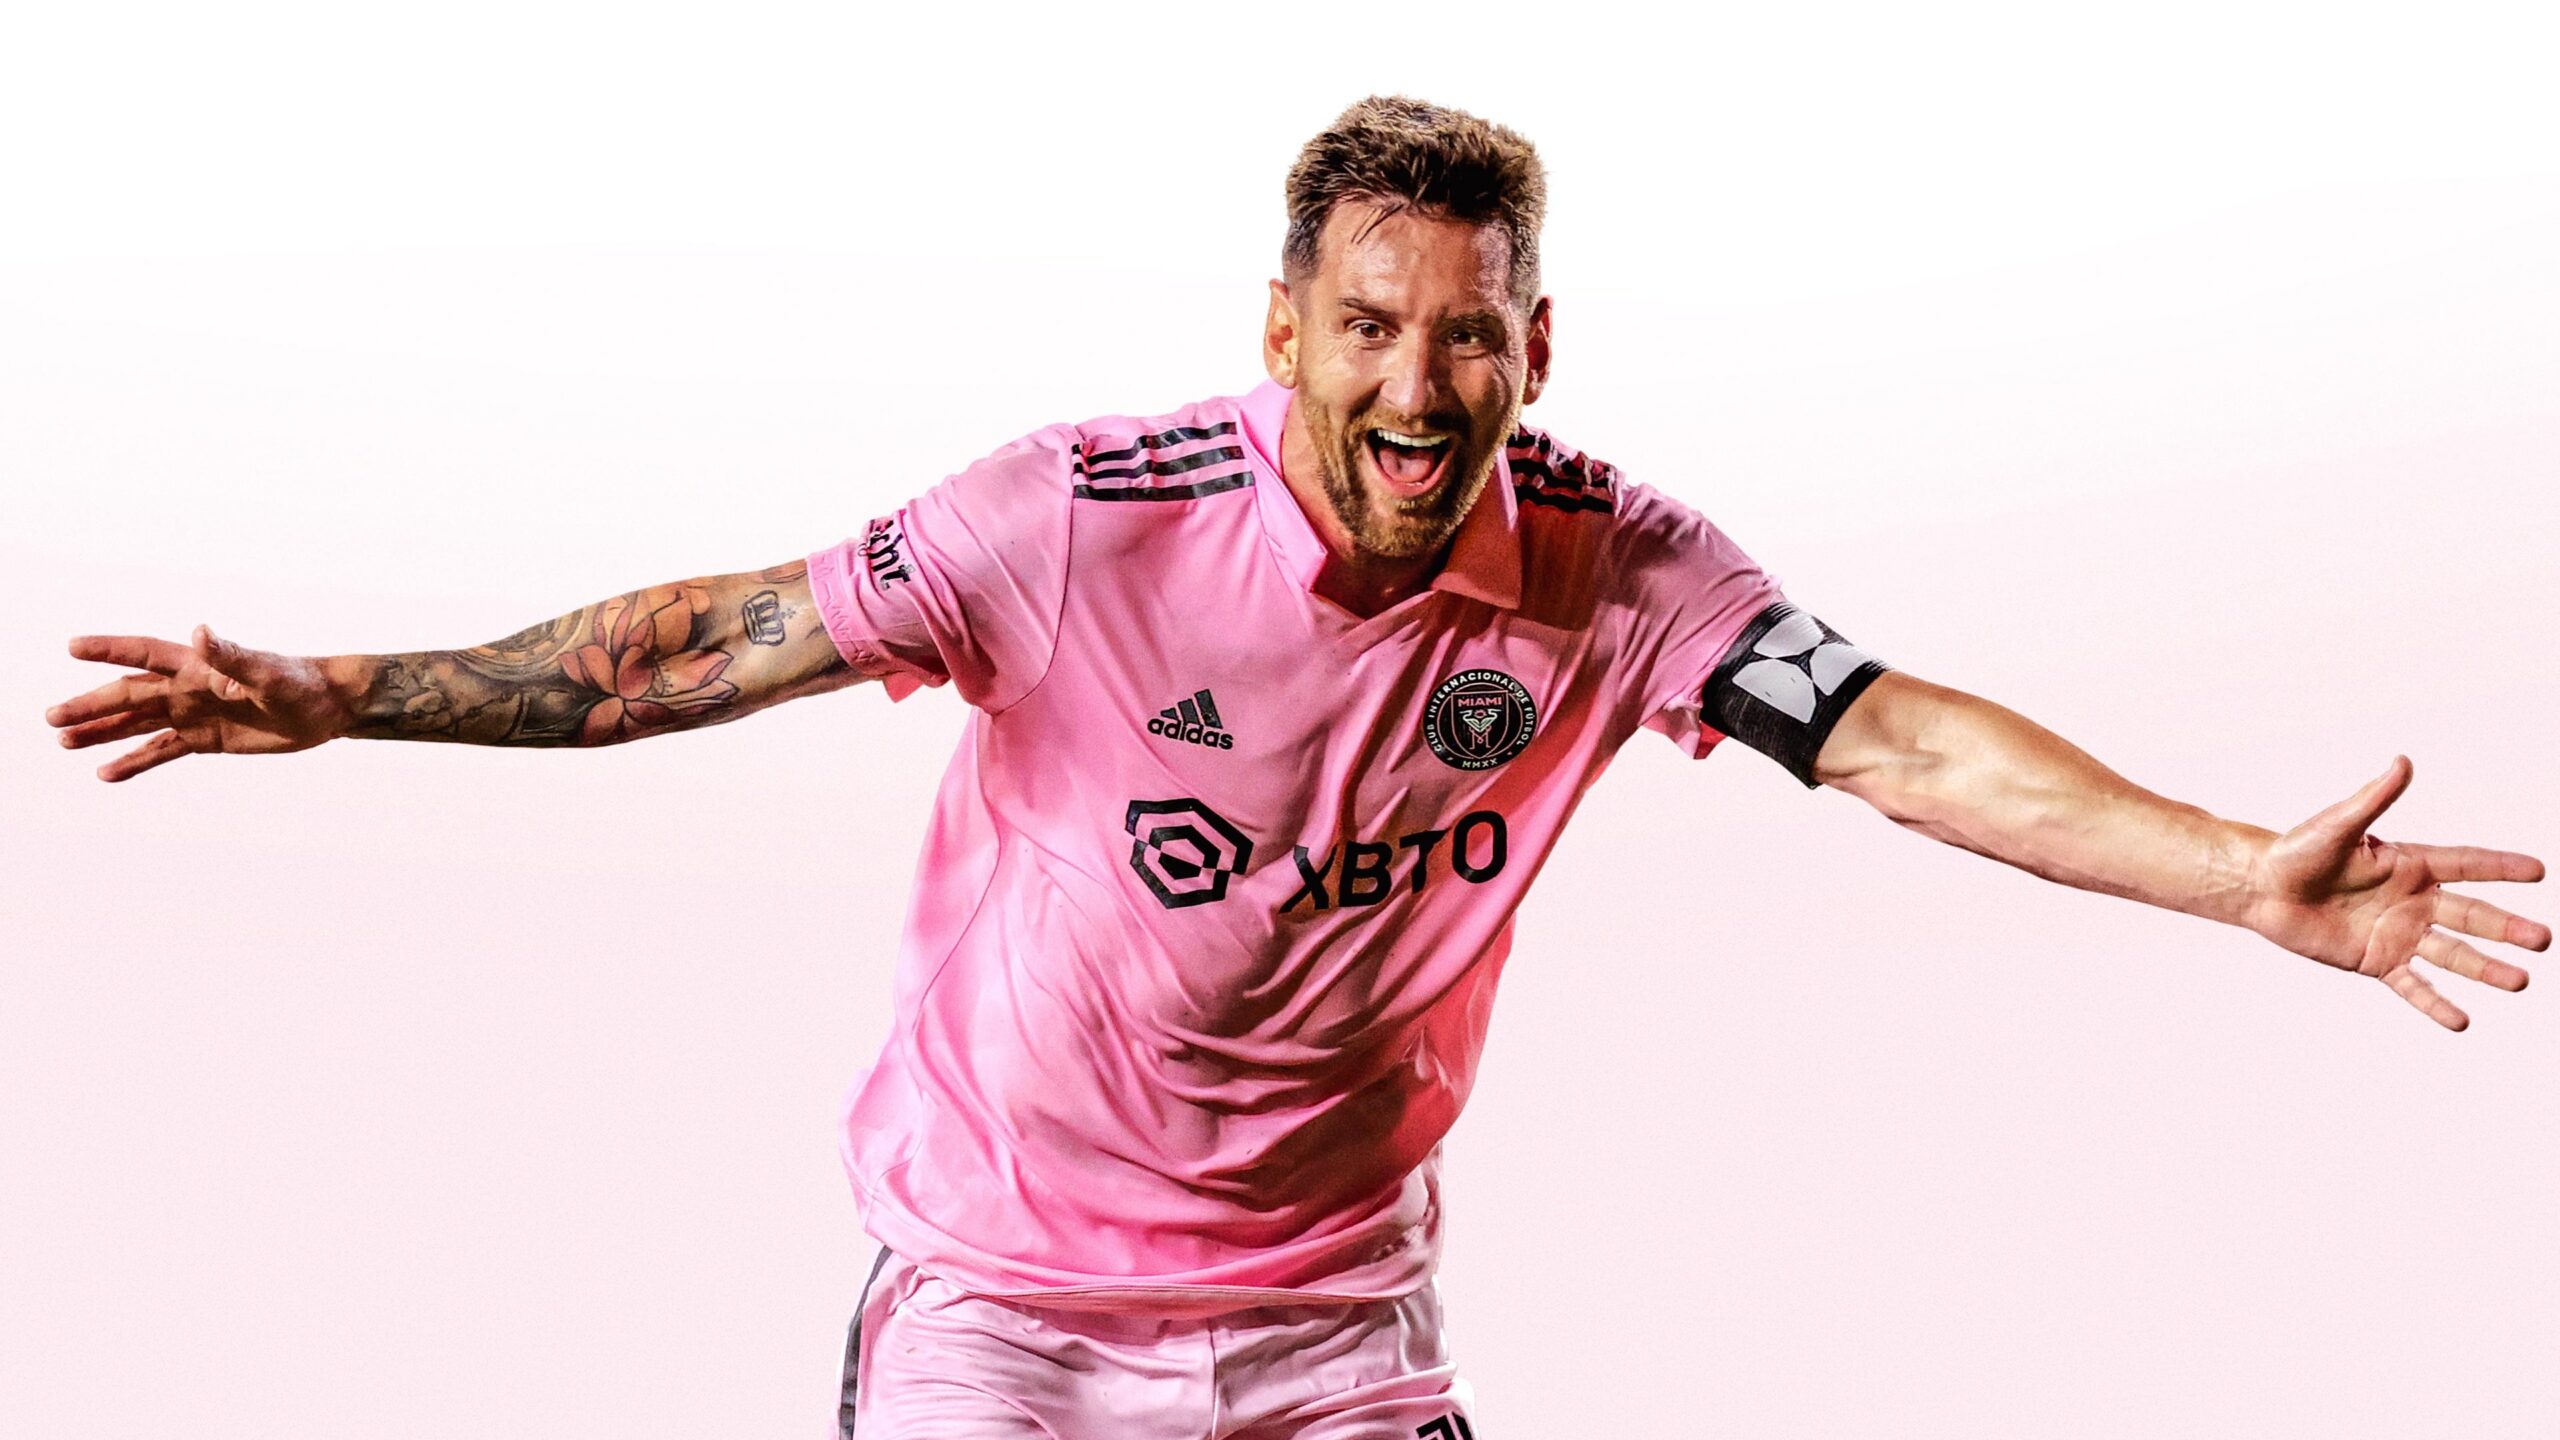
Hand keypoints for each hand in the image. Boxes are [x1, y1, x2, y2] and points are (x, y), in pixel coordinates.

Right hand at [46, 626, 352, 781]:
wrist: (327, 708)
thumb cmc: (300, 682)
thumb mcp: (267, 671)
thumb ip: (232, 655)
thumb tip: (202, 631)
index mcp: (198, 666)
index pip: (144, 654)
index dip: (110, 650)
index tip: (73, 647)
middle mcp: (188, 688)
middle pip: (129, 695)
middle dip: (91, 705)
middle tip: (51, 717)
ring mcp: (193, 714)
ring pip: (136, 723)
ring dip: (102, 731)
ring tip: (63, 740)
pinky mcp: (205, 740)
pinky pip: (161, 751)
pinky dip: (134, 761)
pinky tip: (106, 772)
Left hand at [2246, 755, 2547, 1030]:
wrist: (2261, 889)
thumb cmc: (2297, 851)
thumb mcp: (2337, 826)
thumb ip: (2374, 799)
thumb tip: (2402, 762)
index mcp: (2409, 865)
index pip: (2466, 865)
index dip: (2500, 868)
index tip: (2539, 872)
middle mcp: (2412, 900)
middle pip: (2470, 916)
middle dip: (2506, 928)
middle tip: (2543, 940)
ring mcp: (2397, 933)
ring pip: (2450, 954)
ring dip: (2485, 968)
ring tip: (2519, 981)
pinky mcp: (2375, 960)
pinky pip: (2412, 985)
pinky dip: (2435, 1003)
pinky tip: (2461, 1021)